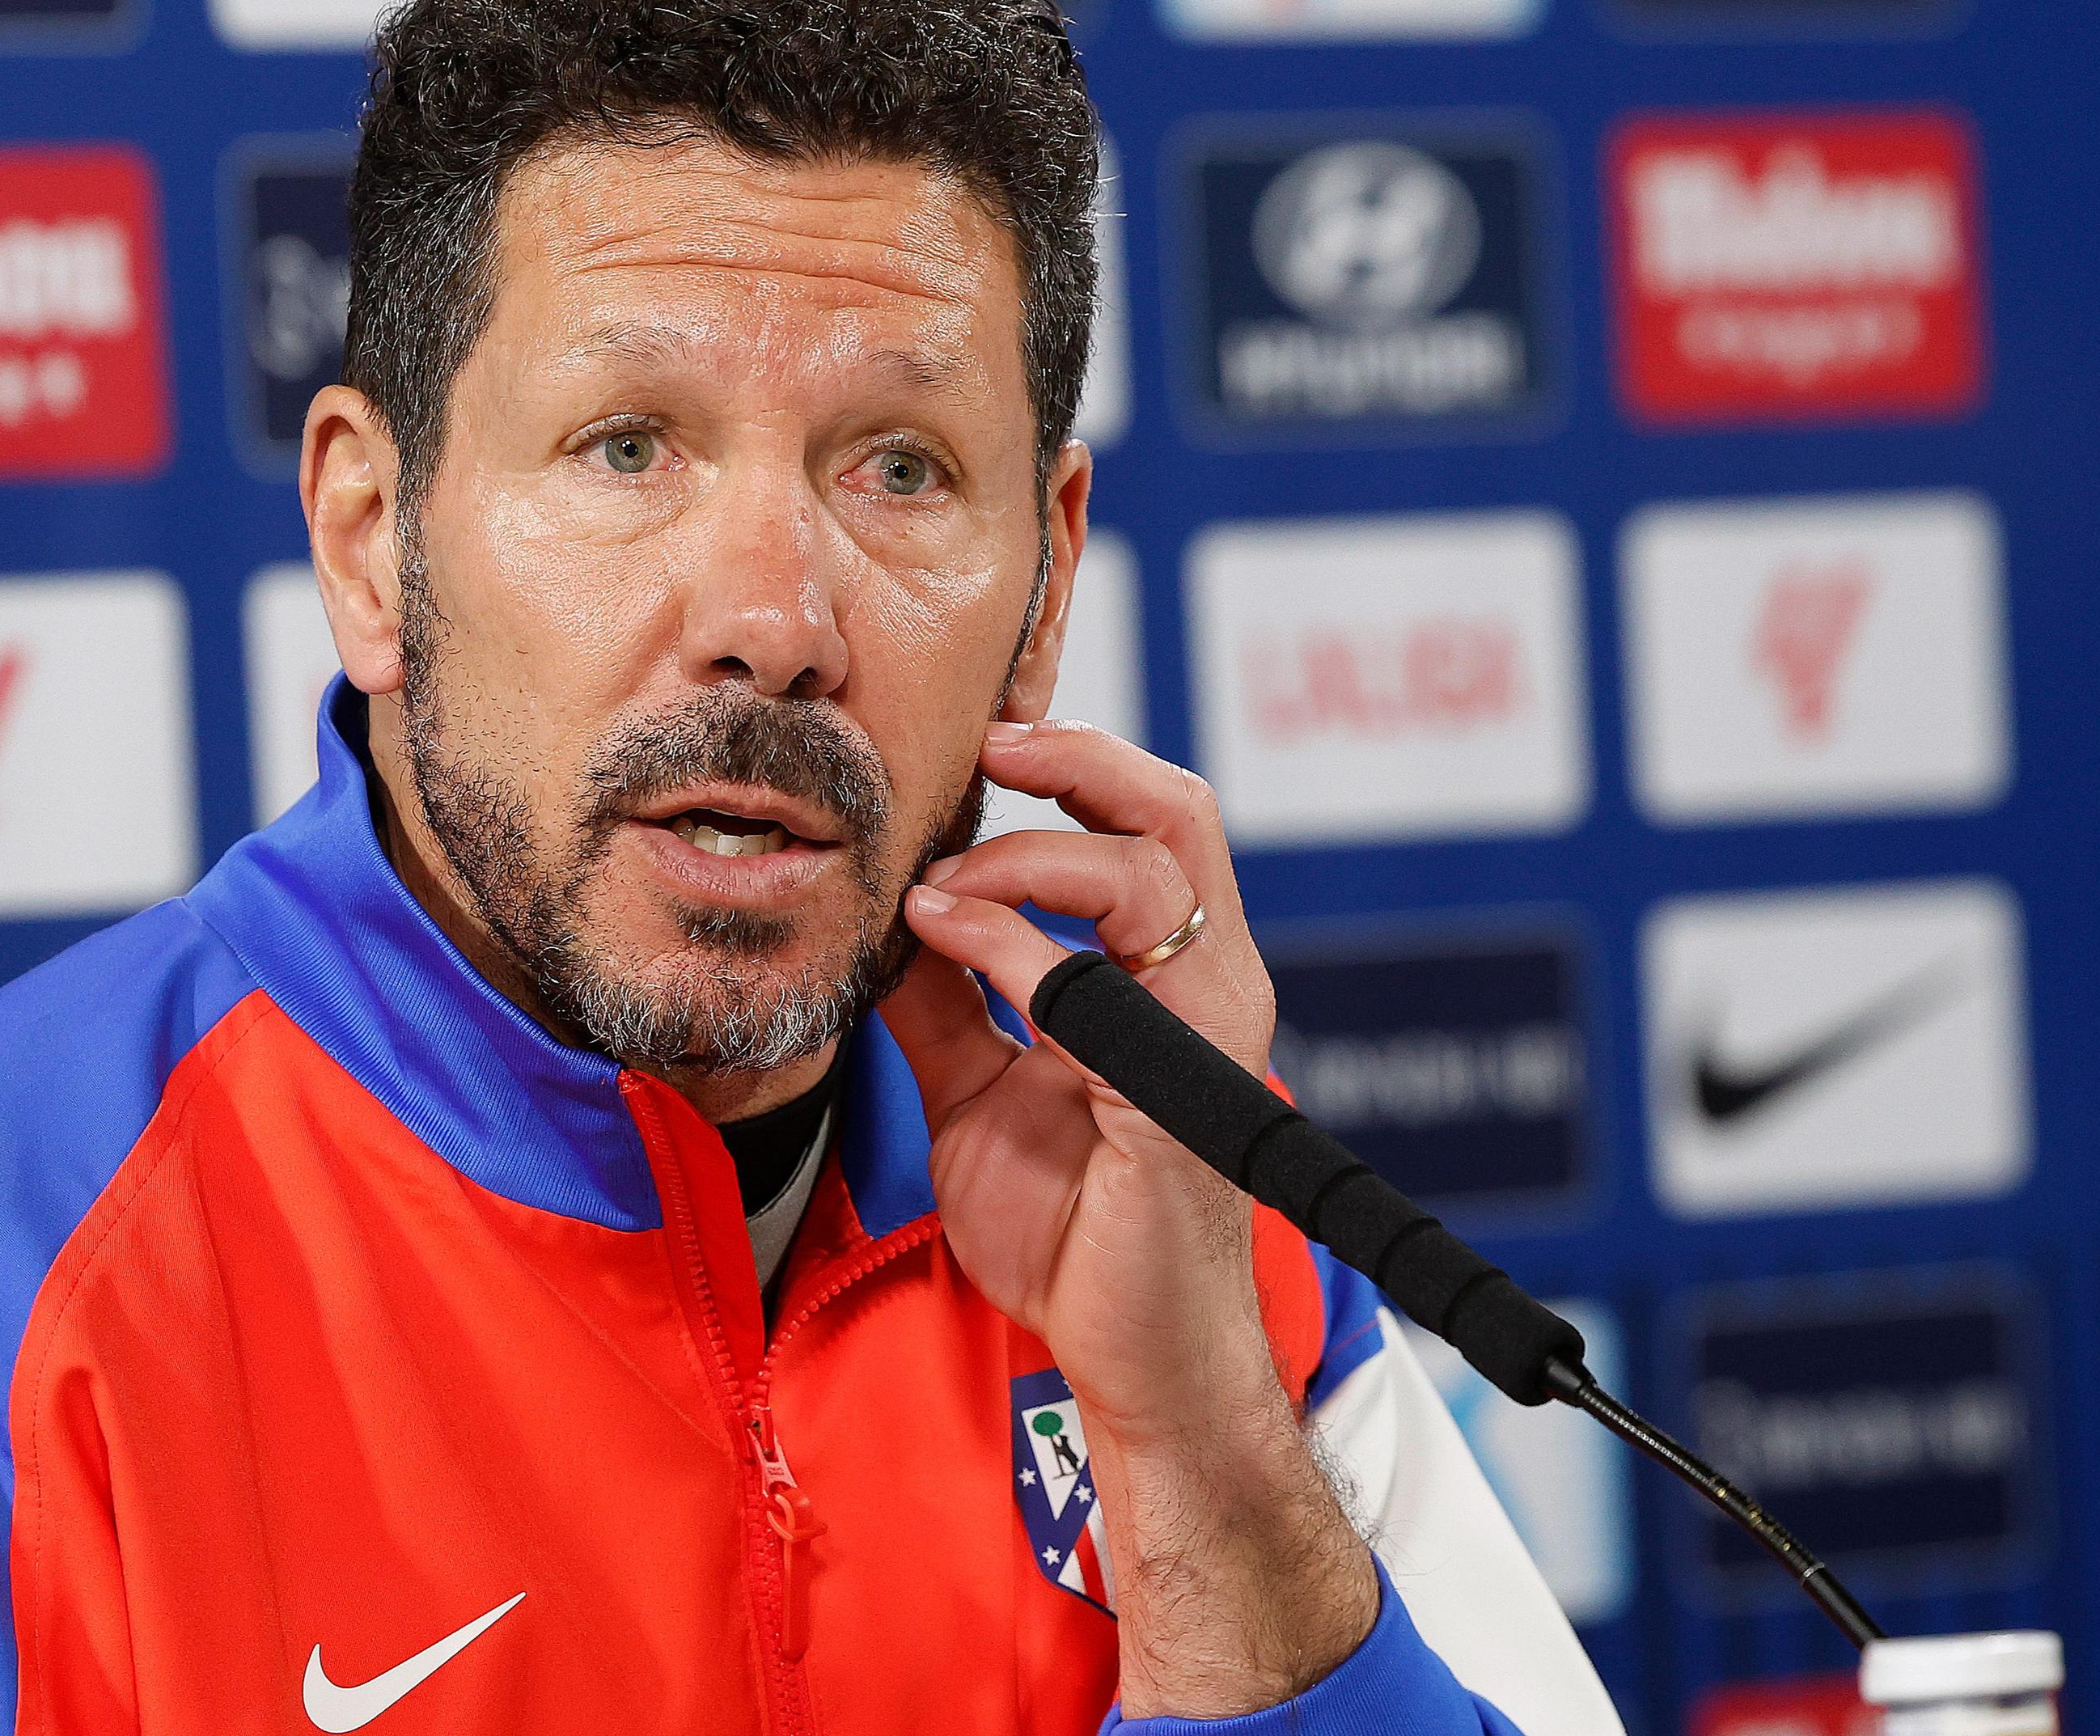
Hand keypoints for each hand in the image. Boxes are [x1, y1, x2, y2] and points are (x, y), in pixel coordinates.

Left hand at [884, 719, 1279, 1436]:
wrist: (1124, 1357)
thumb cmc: (1075, 1231)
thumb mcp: (977, 1093)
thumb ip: (947, 1004)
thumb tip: (890, 918)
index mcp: (1173, 978)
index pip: (1152, 823)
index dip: (1079, 762)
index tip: (984, 741)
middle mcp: (1209, 989)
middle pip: (1180, 813)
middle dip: (1083, 758)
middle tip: (988, 745)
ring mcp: (1204, 1040)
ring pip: (1154, 871)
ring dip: (1032, 854)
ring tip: (941, 883)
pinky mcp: (1177, 1102)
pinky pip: (1098, 987)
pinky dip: (1015, 946)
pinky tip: (947, 939)